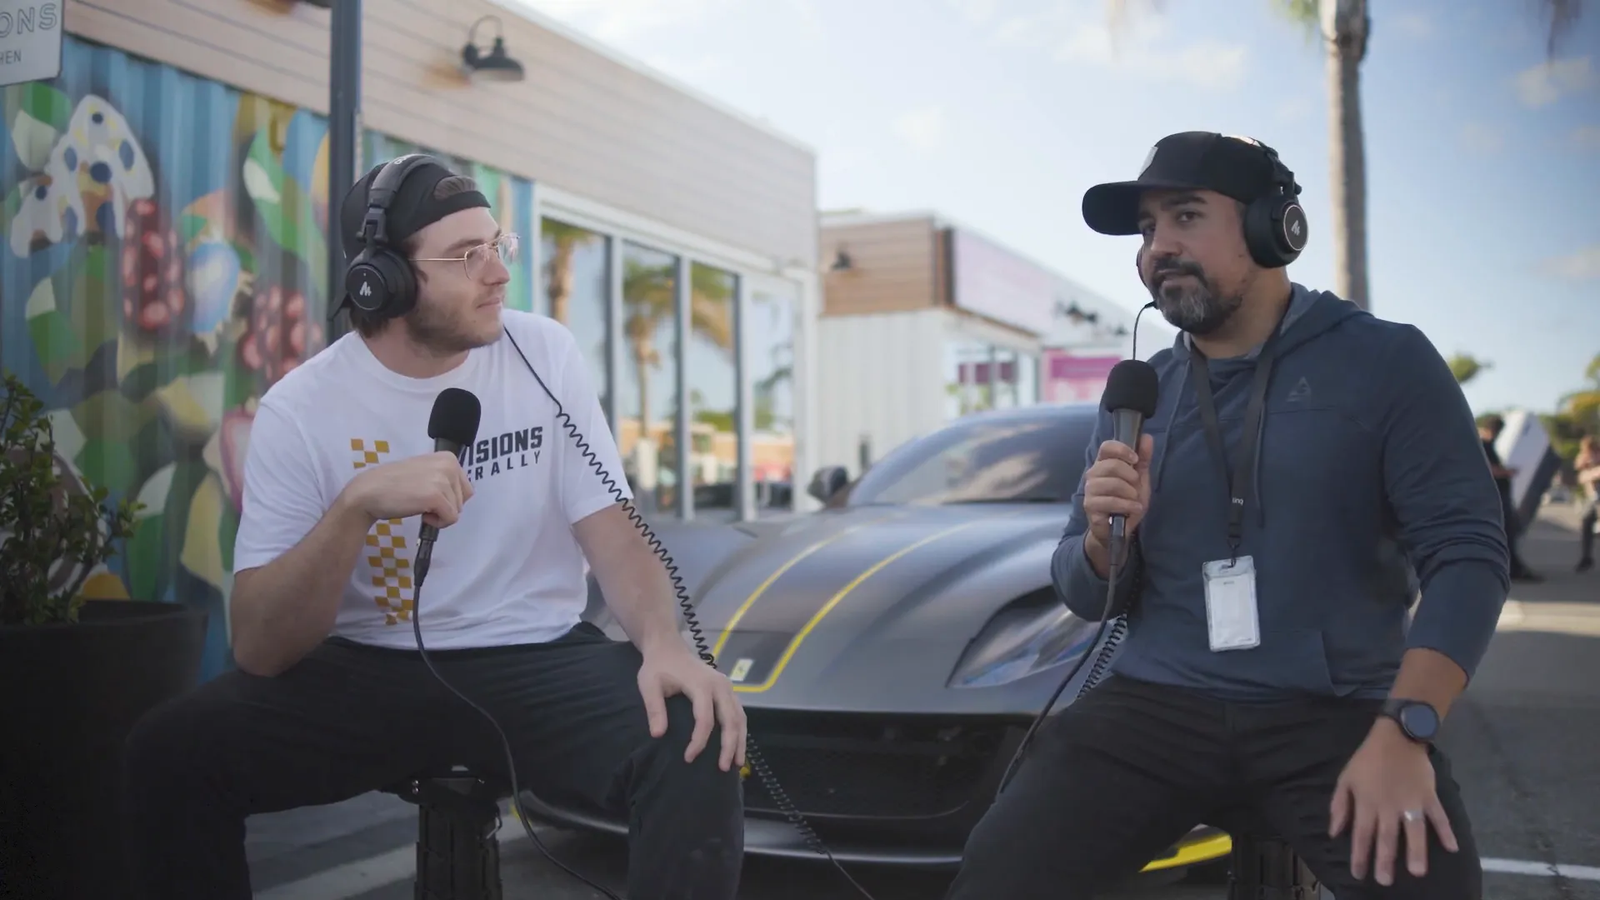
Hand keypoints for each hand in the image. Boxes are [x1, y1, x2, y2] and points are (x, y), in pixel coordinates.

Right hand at [344, 451, 473, 528]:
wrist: (369, 492)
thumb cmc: (394, 484)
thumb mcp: (425, 471)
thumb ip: (443, 477)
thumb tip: (460, 495)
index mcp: (448, 457)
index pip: (465, 488)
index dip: (449, 498)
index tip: (429, 496)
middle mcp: (449, 465)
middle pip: (463, 500)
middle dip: (446, 507)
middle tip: (423, 502)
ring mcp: (443, 480)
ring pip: (457, 510)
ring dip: (439, 515)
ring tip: (419, 506)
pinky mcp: (437, 496)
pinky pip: (450, 519)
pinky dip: (437, 523)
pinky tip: (422, 516)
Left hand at [637, 642, 747, 771]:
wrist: (668, 647)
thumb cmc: (658, 667)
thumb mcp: (649, 685)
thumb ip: (655, 708)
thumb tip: (658, 735)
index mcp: (702, 685)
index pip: (705, 719)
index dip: (699, 741)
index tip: (688, 758)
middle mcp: (720, 686)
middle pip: (731, 720)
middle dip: (729, 746)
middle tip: (724, 768)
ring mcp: (727, 686)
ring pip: (740, 717)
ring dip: (740, 741)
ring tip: (736, 764)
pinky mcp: (728, 690)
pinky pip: (739, 712)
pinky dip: (740, 730)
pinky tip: (737, 746)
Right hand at [1083, 434, 1154, 549]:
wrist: (1119, 528)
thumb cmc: (1127, 500)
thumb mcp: (1139, 479)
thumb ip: (1143, 459)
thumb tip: (1147, 437)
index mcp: (1103, 463)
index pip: (1106, 447)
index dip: (1122, 450)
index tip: (1135, 460)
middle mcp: (1093, 474)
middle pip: (1111, 465)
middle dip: (1130, 476)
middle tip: (1136, 486)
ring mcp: (1090, 490)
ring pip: (1112, 483)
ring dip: (1130, 493)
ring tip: (1134, 500)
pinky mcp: (1090, 506)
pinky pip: (1110, 501)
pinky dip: (1127, 505)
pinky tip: (1133, 508)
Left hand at [1329, 720, 1457, 885]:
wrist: (1396, 736)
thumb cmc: (1367, 760)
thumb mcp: (1345, 779)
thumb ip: (1339, 806)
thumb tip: (1334, 832)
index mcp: (1366, 802)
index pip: (1361, 834)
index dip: (1359, 855)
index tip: (1359, 874)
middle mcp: (1388, 806)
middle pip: (1387, 837)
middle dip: (1385, 860)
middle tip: (1385, 881)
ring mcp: (1411, 801)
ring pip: (1414, 830)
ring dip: (1416, 851)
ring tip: (1417, 872)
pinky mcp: (1429, 795)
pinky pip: (1439, 816)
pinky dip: (1446, 831)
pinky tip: (1452, 848)